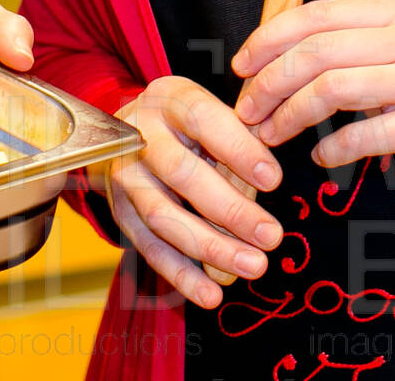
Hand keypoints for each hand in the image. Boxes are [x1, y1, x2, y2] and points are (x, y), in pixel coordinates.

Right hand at [96, 77, 284, 308]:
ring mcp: (126, 175)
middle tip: (271, 236)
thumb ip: (240, 139)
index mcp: (171, 100)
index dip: (238, 150)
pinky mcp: (121, 211)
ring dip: (211, 246)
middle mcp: (140, 134)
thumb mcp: (212, 113)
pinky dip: (181, 273)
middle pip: (181, 173)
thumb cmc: (188, 124)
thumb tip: (266, 182)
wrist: (130, 131)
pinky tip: (211, 293)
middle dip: (230, 209)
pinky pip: (149, 246)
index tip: (273, 180)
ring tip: (254, 266)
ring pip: (164, 216)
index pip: (204, 121)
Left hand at [232, 0, 394, 209]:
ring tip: (270, 134)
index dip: (270, 38)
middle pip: (318, 51)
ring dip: (289, 116)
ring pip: (331, 90)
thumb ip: (351, 43)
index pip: (319, 13)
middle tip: (247, 109)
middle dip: (269, 81)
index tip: (241, 65)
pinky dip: (329, 149)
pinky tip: (319, 158)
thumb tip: (268, 52)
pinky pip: (360, 136)